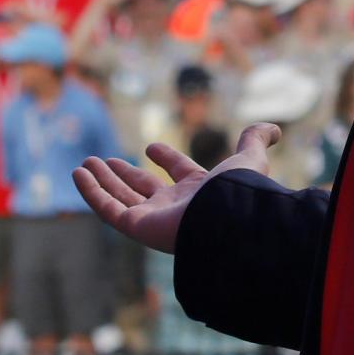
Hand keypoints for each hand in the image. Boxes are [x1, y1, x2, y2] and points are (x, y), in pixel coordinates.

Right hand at [74, 122, 282, 254]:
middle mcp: (175, 207)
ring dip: (102, 180)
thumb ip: (256, 141)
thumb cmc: (237, 192)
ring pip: (121, 198)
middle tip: (103, 159)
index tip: (151, 147)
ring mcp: (153, 218)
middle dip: (123, 174)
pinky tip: (78, 174)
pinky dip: (91, 192)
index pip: (179, 174)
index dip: (167, 160)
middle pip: (143, 189)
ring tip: (84, 163)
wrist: (227, 222)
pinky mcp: (135, 227)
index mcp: (199, 192)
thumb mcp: (249, 159)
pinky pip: (108, 209)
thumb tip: (275, 127)